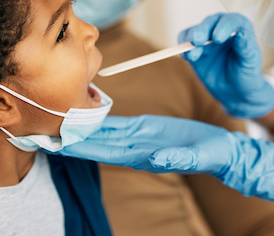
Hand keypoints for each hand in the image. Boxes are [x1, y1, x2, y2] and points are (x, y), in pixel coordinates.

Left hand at [55, 115, 273, 203]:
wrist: (226, 152)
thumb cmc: (215, 156)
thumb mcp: (200, 156)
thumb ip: (178, 159)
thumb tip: (155, 161)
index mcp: (146, 156)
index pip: (107, 152)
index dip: (84, 148)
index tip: (60, 143)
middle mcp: (137, 148)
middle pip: (99, 142)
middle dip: (74, 138)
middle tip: (46, 129)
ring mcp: (141, 138)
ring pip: (105, 132)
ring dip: (83, 128)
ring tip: (59, 118)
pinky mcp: (148, 127)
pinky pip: (120, 123)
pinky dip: (102, 119)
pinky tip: (88, 112)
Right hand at [177, 12, 273, 118]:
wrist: (235, 90)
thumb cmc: (247, 73)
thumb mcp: (250, 61)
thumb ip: (245, 46)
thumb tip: (241, 32)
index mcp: (239, 26)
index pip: (231, 21)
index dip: (224, 27)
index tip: (217, 38)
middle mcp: (221, 27)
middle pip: (210, 22)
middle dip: (202, 31)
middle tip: (197, 41)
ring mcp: (206, 36)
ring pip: (194, 31)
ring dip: (190, 40)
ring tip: (192, 55)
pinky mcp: (194, 47)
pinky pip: (184, 41)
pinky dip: (182, 48)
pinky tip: (186, 57)